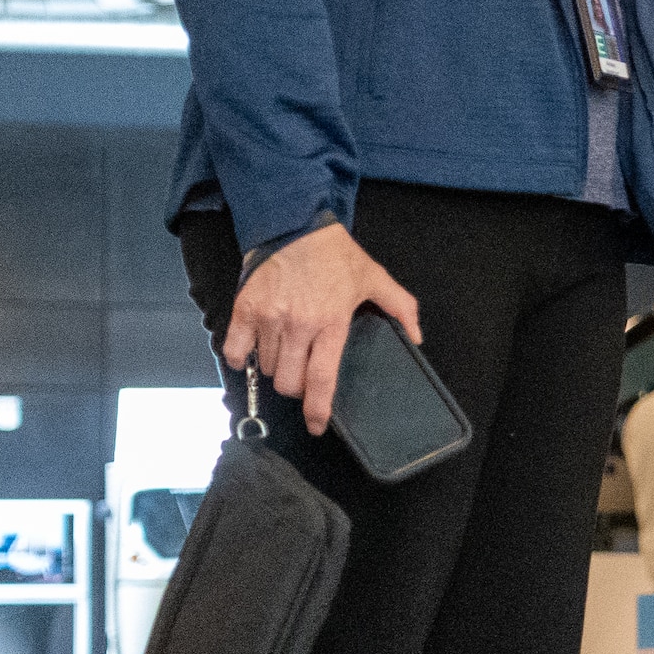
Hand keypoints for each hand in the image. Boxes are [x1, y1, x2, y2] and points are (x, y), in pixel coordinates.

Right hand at [224, 222, 424, 435]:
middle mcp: (297, 326)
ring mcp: (268, 320)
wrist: (294, 227)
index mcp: (331, 323)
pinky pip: (235, 351)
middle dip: (297, 387)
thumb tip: (418, 337)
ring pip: (267, 368)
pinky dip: (243, 358)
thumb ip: (401, 308)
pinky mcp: (244, 311)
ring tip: (288, 350)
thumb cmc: (336, 256)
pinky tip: (255, 350)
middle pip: (290, 382)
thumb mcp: (375, 278)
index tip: (316, 426)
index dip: (318, 409)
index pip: (322, 378)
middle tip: (304, 374)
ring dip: (277, 368)